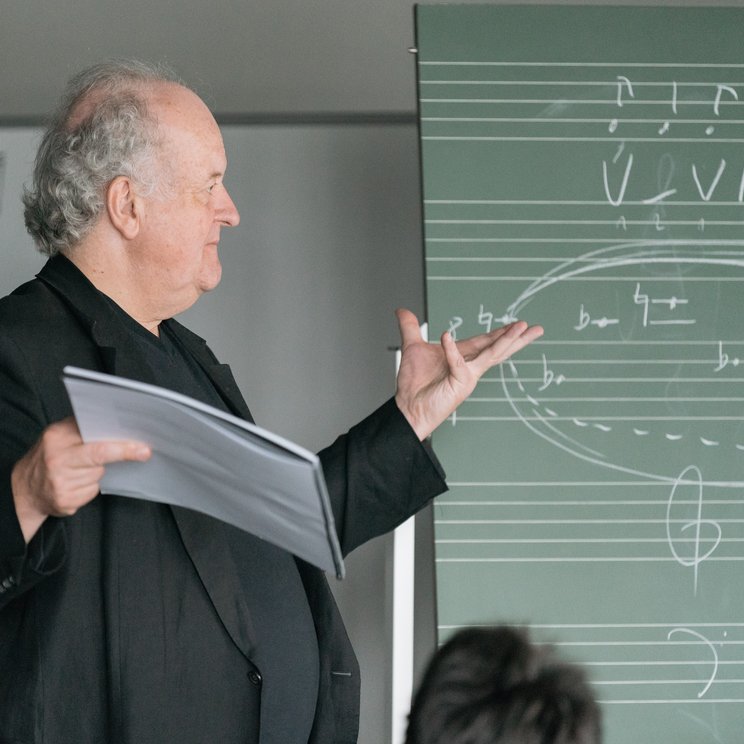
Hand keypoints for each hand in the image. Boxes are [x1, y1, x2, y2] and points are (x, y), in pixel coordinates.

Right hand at [11, 417, 150, 542]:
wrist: (25, 488)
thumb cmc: (50, 457)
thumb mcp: (60, 436)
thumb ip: (84, 430)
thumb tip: (121, 426)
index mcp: (57, 437)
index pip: (96, 440)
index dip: (122, 443)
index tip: (142, 445)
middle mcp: (56, 459)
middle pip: (100, 457)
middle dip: (124, 453)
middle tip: (144, 452)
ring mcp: (60, 482)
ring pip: (98, 475)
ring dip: (98, 473)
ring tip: (81, 470)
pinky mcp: (64, 501)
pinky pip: (91, 492)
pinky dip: (90, 487)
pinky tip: (76, 484)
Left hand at [394, 308, 543, 439]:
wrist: (407, 408)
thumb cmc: (413, 384)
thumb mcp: (412, 348)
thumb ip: (410, 328)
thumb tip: (402, 310)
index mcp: (462, 357)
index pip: (485, 341)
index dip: (501, 332)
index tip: (519, 324)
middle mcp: (469, 367)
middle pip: (497, 348)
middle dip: (516, 338)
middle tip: (535, 328)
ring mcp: (467, 376)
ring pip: (491, 355)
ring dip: (505, 341)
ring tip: (521, 328)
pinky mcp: (460, 384)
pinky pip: (458, 363)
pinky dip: (452, 350)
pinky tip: (446, 335)